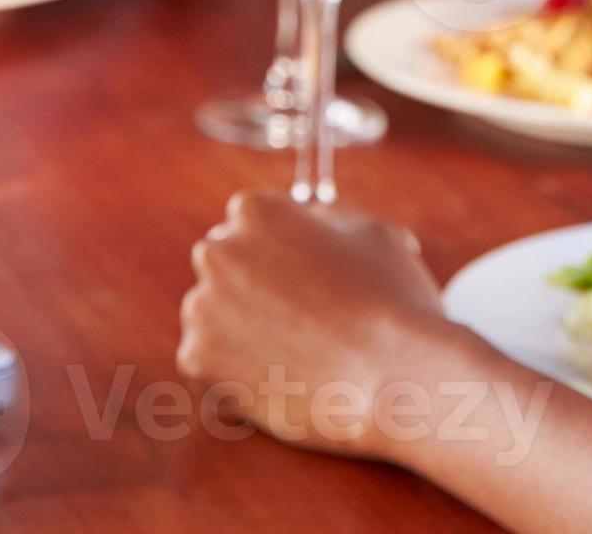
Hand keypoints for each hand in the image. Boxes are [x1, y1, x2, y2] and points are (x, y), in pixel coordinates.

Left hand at [178, 190, 462, 456]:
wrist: (393, 375)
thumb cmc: (391, 297)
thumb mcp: (370, 230)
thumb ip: (326, 218)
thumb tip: (308, 220)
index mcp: (255, 211)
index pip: (251, 223)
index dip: (282, 251)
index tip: (306, 276)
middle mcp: (218, 253)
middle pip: (225, 266)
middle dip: (252, 287)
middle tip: (300, 317)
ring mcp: (202, 309)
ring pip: (213, 316)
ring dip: (241, 330)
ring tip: (295, 352)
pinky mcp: (199, 362)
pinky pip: (209, 365)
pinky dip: (235, 375)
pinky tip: (280, 379)